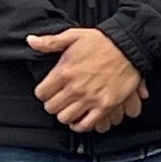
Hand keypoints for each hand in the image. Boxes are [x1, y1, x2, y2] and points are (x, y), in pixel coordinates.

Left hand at [28, 27, 145, 132]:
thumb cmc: (102, 41)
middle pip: (51, 108)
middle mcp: (74, 88)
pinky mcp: (105, 105)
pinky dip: (80, 125)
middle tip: (59, 100)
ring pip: (65, 118)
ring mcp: (90, 98)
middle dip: (53, 105)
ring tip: (70, 109)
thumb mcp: (73, 36)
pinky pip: (86, 124)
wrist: (130, 47)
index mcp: (63, 72)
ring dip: (65, 115)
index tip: (49, 91)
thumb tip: (30, 41)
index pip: (41, 93)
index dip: (43, 93)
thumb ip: (50, 42)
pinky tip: (80, 119)